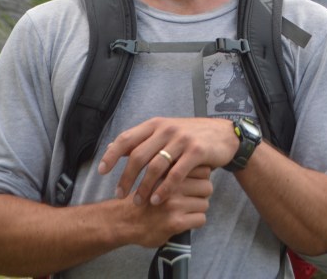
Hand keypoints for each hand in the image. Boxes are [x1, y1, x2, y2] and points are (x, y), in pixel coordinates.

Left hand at [98, 117, 237, 206]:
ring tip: (139, 202)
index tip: (101, 172)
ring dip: (144, 187)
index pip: (126, 138)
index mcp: (156, 124)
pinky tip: (158, 200)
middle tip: (120, 195)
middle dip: (126, 178)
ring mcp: (182, 139)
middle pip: (138, 156)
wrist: (224, 135)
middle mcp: (166, 129)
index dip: (112, 155)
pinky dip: (164, 189)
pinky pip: (175, 174)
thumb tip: (114, 149)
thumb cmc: (192, 136)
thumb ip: (144, 141)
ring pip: (155, 167)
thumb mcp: (167, 132)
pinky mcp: (196, 151)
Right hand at [120, 166, 213, 247]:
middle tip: (191, 200)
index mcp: (169, 172)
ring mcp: (175, 204)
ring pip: (204, 204)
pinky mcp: (175, 222)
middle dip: (202, 194)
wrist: (123, 221)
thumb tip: (199, 163)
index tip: (194, 184)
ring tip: (186, 212)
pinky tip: (184, 222)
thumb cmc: (143, 198)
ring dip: (197, 209)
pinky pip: (200, 220)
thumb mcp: (155, 174)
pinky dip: (195, 222)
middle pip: (207, 187)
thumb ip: (173, 168)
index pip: (203, 170)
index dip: (201, 178)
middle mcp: (173, 186)